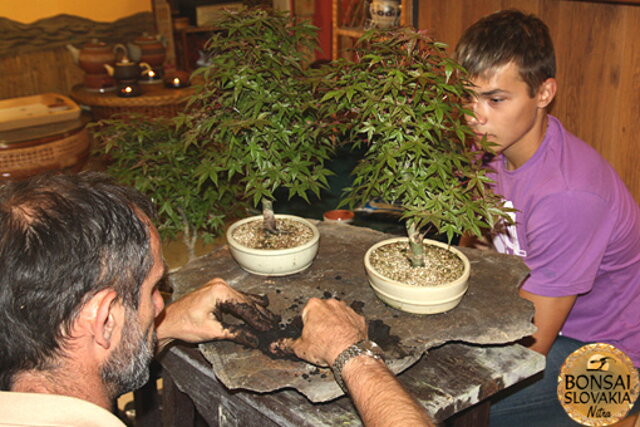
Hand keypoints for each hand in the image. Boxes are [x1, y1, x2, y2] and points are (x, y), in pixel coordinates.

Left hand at [156, 278, 279, 349]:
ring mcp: (218, 285)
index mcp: (220, 291)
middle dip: (261, 314)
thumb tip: (254, 339)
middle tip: (274, 323)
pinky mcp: (216, 289)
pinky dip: (247, 304)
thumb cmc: (185, 324)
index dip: (259, 319)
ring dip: (256, 309)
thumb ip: (236, 333)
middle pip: (247, 301)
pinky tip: (259, 306)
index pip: (245, 307)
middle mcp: (220, 284)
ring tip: (270, 316)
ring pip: (243, 298)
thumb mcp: (213, 331)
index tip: (268, 328)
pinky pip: (236, 297)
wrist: (168, 321)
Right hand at [270, 298, 365, 365]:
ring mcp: (347, 310)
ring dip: (336, 325)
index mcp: (314, 306)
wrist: (348, 354)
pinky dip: (350, 330)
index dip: (306, 326)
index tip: (308, 335)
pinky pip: (352, 323)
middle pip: (323, 312)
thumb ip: (289, 344)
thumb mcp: (300, 348)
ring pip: (339, 316)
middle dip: (321, 323)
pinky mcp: (359, 318)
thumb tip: (281, 344)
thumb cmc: (325, 347)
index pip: (306, 313)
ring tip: (333, 341)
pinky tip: (346, 341)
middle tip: (320, 339)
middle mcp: (331, 303)